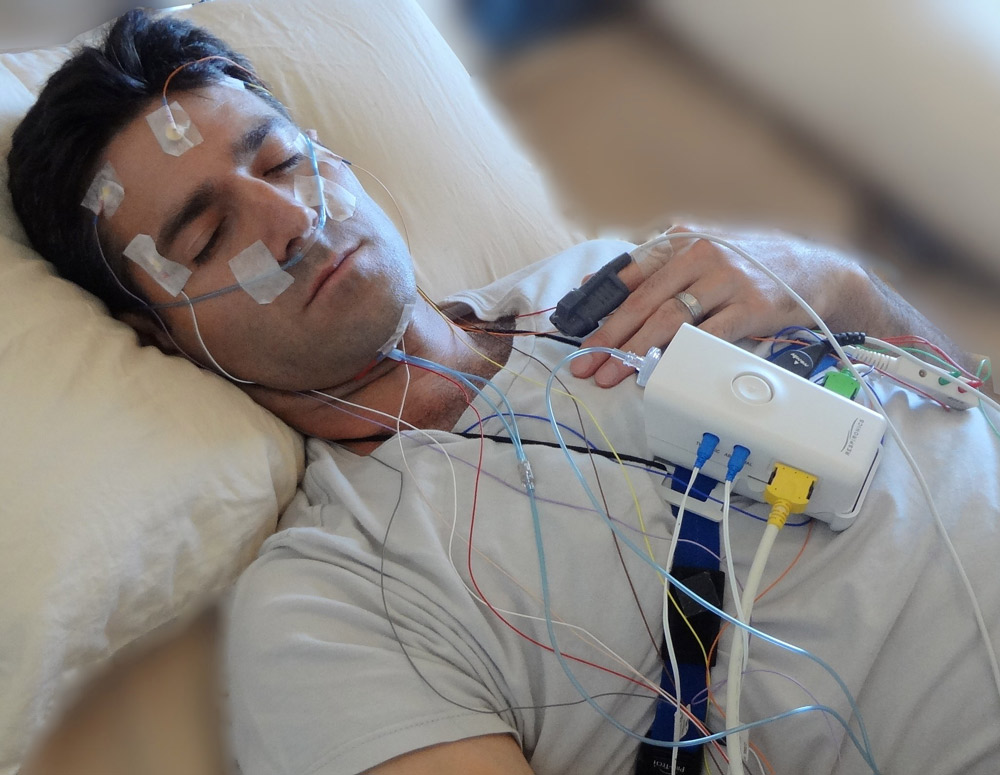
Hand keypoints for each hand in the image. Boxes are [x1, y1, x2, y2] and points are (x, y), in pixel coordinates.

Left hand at [569, 223, 872, 386]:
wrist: (817, 271)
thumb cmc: (750, 266)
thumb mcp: (702, 254)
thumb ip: (654, 267)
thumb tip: (596, 285)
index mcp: (684, 242)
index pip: (630, 275)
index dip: (600, 306)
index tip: (577, 333)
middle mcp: (702, 256)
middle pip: (644, 302)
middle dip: (610, 337)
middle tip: (585, 363)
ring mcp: (727, 280)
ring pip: (669, 321)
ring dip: (635, 351)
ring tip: (612, 373)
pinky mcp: (750, 307)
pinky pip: (708, 336)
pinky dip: (680, 355)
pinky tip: (659, 371)